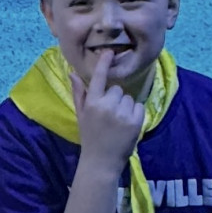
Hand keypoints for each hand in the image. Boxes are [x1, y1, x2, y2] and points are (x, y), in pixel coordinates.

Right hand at [70, 49, 145, 170]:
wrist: (101, 161)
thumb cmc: (90, 136)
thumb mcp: (81, 114)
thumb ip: (79, 92)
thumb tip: (72, 73)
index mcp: (92, 103)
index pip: (99, 78)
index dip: (104, 63)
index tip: (109, 51)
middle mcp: (107, 105)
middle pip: (117, 89)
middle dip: (115, 99)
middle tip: (109, 116)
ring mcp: (122, 113)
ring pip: (129, 98)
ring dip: (126, 107)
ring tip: (118, 122)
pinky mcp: (135, 121)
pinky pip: (139, 107)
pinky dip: (136, 114)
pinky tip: (127, 125)